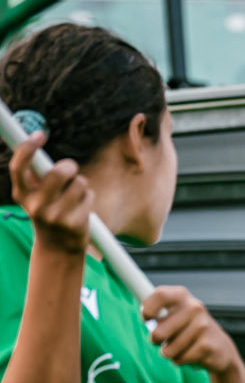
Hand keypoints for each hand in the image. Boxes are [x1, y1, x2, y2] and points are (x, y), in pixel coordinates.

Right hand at [11, 134, 91, 256]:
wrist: (57, 247)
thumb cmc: (48, 211)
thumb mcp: (35, 194)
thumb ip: (36, 173)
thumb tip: (34, 138)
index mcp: (22, 194)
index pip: (18, 167)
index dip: (27, 148)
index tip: (39, 135)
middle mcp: (36, 206)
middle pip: (58, 172)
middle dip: (69, 166)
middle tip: (70, 169)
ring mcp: (55, 217)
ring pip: (79, 183)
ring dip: (81, 183)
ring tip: (75, 195)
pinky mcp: (73, 224)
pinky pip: (89, 196)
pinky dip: (89, 197)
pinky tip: (82, 208)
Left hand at [142, 286, 240, 374]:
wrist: (220, 347)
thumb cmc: (188, 330)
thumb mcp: (174, 313)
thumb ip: (155, 310)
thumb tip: (143, 315)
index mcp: (182, 295)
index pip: (160, 295)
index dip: (148, 310)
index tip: (147, 319)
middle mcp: (194, 307)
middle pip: (159, 331)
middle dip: (155, 340)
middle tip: (159, 340)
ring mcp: (203, 326)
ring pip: (170, 349)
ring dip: (169, 353)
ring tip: (177, 348)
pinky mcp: (208, 346)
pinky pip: (181, 358)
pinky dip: (180, 360)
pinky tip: (189, 355)